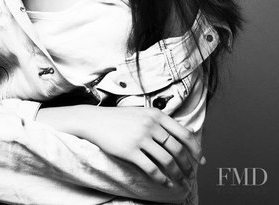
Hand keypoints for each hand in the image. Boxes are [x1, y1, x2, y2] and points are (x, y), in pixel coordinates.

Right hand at [74, 105, 204, 187]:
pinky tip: (165, 183)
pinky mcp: (130, 150)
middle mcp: (151, 124)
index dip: (195, 148)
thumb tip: (177, 138)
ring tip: (180, 182)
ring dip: (177, 174)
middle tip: (190, 175)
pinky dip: (162, 179)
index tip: (201, 159)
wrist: (96, 121)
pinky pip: (152, 168)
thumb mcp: (141, 113)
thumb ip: (158, 122)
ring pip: (167, 160)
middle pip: (177, 149)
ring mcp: (141, 137)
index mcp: (156, 114)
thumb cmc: (119, 118)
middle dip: (187, 165)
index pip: (184, 133)